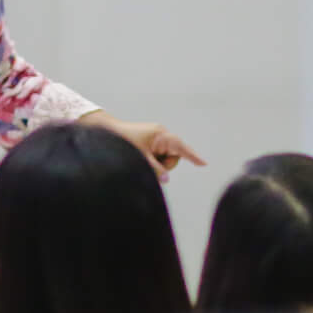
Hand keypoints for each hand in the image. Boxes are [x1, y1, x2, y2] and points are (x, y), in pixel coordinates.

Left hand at [85, 113, 204, 179]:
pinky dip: (154, 163)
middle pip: (174, 157)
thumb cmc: (123, 141)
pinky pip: (159, 158)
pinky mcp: (153, 145)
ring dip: (157, 165)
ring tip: (142, 160)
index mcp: (161, 135)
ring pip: (166, 160)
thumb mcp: (139, 157)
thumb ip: (154, 169)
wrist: (109, 131)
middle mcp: (162, 136)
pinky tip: (144, 160)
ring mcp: (157, 140)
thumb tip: (166, 180)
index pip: (181, 147)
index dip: (193, 156)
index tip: (204, 164)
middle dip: (164, 166)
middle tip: (149, 166)